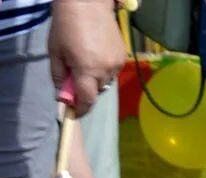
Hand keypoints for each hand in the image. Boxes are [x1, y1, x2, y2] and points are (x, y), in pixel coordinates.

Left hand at [48, 0, 126, 117]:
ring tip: (86, 61)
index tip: (75, 113)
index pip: (87, 100)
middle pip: (96, 91)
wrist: (88, 4)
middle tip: (75, 76)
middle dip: (86, 89)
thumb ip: (60, 76)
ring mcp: (117, 64)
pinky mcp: (123, 57)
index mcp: (87, 70)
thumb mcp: (55, 51)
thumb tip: (64, 95)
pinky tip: (96, 54)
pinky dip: (103, 69)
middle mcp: (105, 71)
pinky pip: (112, 71)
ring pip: (105, 81)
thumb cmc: (66, 26)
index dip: (81, 109)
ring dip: (95, 78)